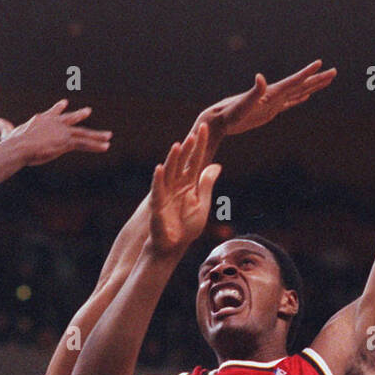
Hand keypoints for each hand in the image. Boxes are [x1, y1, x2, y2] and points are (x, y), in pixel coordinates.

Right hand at [0, 99, 111, 164]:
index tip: (64, 103)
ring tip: (108, 137)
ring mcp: (62, 131)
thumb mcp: (8, 133)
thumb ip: (4, 127)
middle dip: (79, 116)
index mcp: (41, 120)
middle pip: (70, 119)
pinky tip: (106, 146)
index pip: (52, 113)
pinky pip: (85, 143)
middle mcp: (54, 123)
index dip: (58, 109)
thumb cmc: (13, 142)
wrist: (20, 146)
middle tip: (88, 111)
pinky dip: (96, 145)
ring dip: (96, 136)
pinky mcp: (67, 141)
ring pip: (83, 133)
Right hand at [149, 124, 221, 257]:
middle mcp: (176, 185)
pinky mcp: (158, 204)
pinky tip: (160, 168)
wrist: (173, 245)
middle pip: (183, 162)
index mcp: (189, 183)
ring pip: (170, 172)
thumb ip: (207, 184)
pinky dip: (158, 179)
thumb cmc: (186, 227)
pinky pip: (157, 189)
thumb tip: (217, 165)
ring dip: (173, 159)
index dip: (200, 145)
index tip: (205, 129)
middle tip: (195, 132)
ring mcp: (166, 193)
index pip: (195, 160)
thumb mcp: (202, 204)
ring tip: (178, 145)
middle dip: (188, 148)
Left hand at [196, 61, 336, 142]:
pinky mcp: (270, 111)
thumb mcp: (243, 105)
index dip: (307, 73)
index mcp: (271, 92)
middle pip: (301, 85)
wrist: (219, 120)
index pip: (294, 81)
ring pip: (298, 93)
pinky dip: (299, 99)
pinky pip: (289, 103)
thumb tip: (260, 77)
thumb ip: (254, 92)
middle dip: (318, 79)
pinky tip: (305, 96)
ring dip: (311, 87)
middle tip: (334, 72)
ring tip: (325, 81)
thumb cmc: (230, 114)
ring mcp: (273, 102)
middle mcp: (274, 94)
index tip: (321, 63)